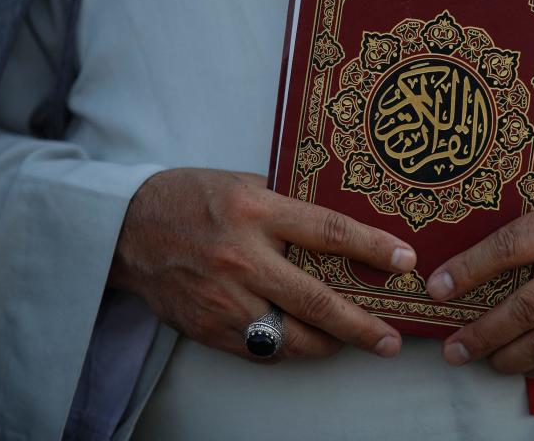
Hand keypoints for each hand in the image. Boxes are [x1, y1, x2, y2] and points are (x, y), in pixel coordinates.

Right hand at [108, 168, 416, 361]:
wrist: (127, 230)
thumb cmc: (192, 198)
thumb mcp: (244, 184)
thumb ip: (288, 206)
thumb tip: (340, 228)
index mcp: (256, 213)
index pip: (329, 231)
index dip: (373, 247)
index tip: (406, 261)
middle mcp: (243, 259)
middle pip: (317, 301)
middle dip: (361, 326)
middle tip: (390, 340)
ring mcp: (224, 299)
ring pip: (291, 338)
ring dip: (328, 345)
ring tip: (351, 342)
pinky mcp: (208, 327)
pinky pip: (261, 349)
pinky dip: (287, 348)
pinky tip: (303, 340)